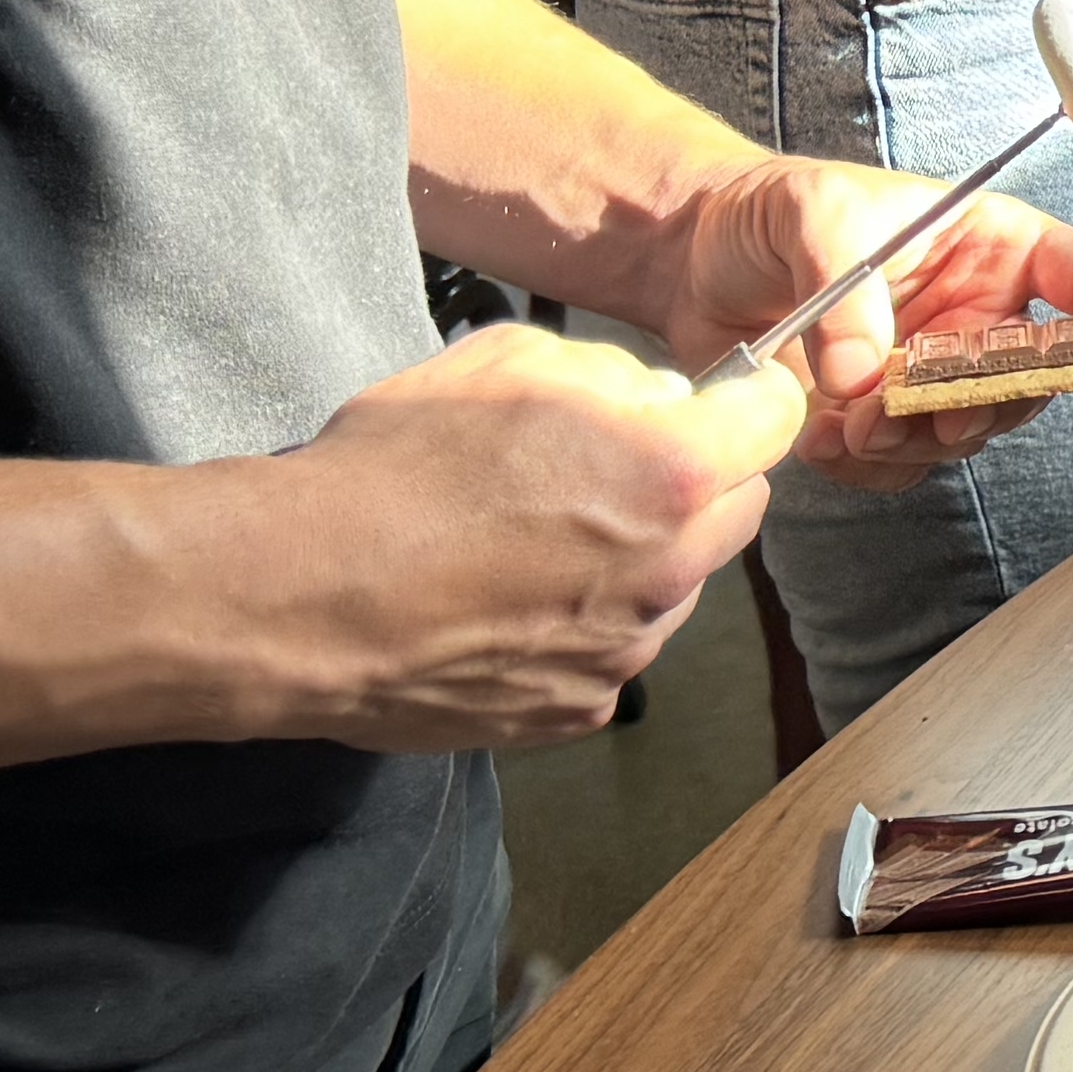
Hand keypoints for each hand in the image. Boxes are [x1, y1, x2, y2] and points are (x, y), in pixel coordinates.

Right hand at [242, 319, 797, 750]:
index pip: (774, 421)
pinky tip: (509, 598)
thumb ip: (612, 376)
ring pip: (679, 586)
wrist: (297, 595)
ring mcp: (623, 651)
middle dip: (700, 479)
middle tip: (616, 463)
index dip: (749, 400)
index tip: (727, 400)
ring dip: (642, 556)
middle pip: (739, 509)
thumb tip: (656, 399)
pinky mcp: (575, 710)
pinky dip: (584, 623)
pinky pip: (614, 650)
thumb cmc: (389, 472)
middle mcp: (665, 571)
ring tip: (538, 536)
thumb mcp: (508, 360)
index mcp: (668, 472)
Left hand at [642, 155, 1072, 492]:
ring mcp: (935, 376)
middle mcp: (979, 317)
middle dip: (982, 405)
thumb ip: (848, 288)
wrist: (695, 261)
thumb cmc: (770, 212)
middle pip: (1031, 381)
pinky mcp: (885, 423)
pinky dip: (865, 464)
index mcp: (992, 247)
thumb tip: (864, 378)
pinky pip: (903, 468)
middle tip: (920, 407)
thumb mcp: (813, 212)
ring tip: (851, 421)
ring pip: (968, 436)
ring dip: (915, 441)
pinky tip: (819, 433)